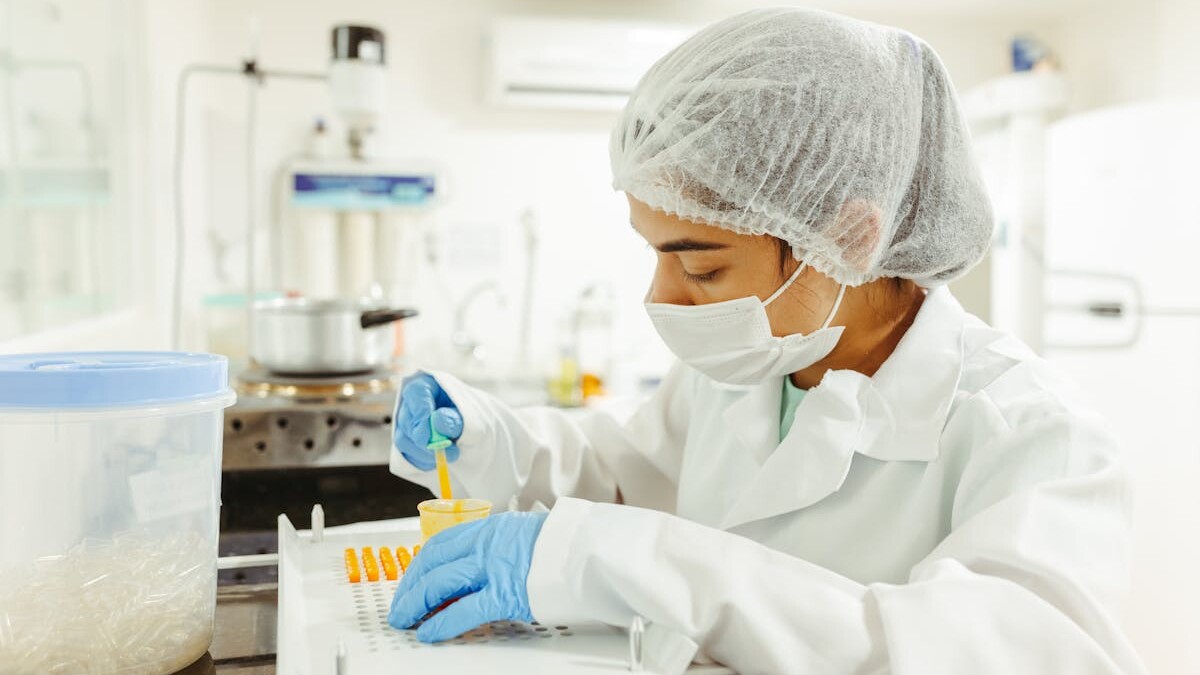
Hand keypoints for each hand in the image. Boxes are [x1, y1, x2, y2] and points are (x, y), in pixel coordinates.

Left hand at [387, 511, 548, 641]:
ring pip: (441, 583)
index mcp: (490, 528)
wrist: (590, 550)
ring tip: (405, 620)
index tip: (409, 582)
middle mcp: (487, 543)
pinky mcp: (506, 593)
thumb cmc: (564, 547)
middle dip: (410, 588)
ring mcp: (495, 567)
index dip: (419, 566)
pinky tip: (429, 633)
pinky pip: (464, 610)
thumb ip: (496, 549)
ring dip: (416, 603)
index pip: (441, 545)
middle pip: (433, 564)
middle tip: (400, 607)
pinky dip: (441, 623)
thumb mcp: (523, 536)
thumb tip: (473, 571)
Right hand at [393, 373, 462, 470]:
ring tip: (449, 456)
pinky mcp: (406, 440)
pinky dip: (421, 461)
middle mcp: (411, 402)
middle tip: (448, 452)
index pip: (415, 394)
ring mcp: (406, 422)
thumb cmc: (472, 416)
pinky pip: (405, 454)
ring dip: (425, 454)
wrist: (471, 429)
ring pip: (403, 440)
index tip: (428, 437)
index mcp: (426, 385)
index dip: (420, 416)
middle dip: (425, 441)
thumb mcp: (471, 414)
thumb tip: (438, 421)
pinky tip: (438, 461)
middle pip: (407, 421)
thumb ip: (455, 418)